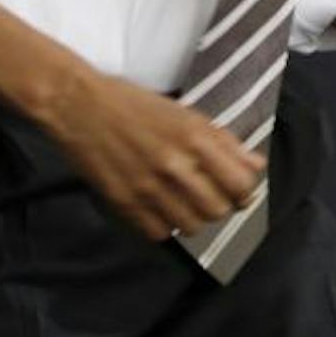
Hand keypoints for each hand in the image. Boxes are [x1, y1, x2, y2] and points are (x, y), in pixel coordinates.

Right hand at [38, 68, 264, 241]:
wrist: (79, 106)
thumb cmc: (133, 103)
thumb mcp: (184, 113)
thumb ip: (223, 141)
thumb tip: (256, 165)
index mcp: (194, 136)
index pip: (240, 184)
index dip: (245, 191)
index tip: (238, 188)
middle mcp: (175, 165)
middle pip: (219, 210)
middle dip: (220, 206)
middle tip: (208, 193)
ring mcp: (149, 188)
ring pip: (192, 226)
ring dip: (193, 217)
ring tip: (182, 200)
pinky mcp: (125, 204)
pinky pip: (160, 233)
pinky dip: (164, 224)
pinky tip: (158, 207)